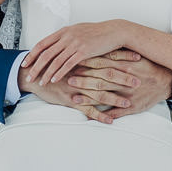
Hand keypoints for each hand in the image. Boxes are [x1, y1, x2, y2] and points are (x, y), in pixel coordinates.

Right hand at [19, 49, 145, 123]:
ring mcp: (76, 87)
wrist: (32, 75)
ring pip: (98, 93)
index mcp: (83, 60)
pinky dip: (99, 116)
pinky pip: (87, 109)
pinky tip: (110, 121)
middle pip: (106, 75)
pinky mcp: (70, 100)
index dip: (123, 58)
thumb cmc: (52, 66)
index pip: (107, 57)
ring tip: (128, 103)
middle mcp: (82, 73)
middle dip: (124, 79)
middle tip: (139, 82)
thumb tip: (102, 50)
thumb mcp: (70, 57)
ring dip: (114, 99)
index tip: (138, 58)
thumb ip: (85, 55)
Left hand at [24, 21, 127, 87]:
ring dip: (46, 73)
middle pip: (45, 53)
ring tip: (41, 82)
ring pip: (55, 60)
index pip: (42, 43)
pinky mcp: (84, 51)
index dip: (31, 55)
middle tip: (29, 77)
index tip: (24, 64)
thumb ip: (66, 37)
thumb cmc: (97, 33)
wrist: (114, 31)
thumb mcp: (78, 31)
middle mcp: (67, 36)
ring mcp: (75, 43)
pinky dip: (59, 73)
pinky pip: (68, 64)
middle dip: (35, 66)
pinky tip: (54, 80)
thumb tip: (55, 45)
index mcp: (63, 31)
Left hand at [67, 52, 171, 119]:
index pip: (102, 65)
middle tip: (69, 80)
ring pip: (105, 97)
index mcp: (125, 67)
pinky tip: (89, 118)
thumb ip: (119, 53)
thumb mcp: (135, 56)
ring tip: (74, 99)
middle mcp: (125, 81)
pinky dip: (102, 116)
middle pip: (100, 80)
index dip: (87, 64)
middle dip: (84, 81)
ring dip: (88, 99)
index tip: (75, 63)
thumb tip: (101, 46)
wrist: (167, 81)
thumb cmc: (149, 66)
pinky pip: (114, 113)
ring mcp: (127, 95)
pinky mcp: (131, 108)